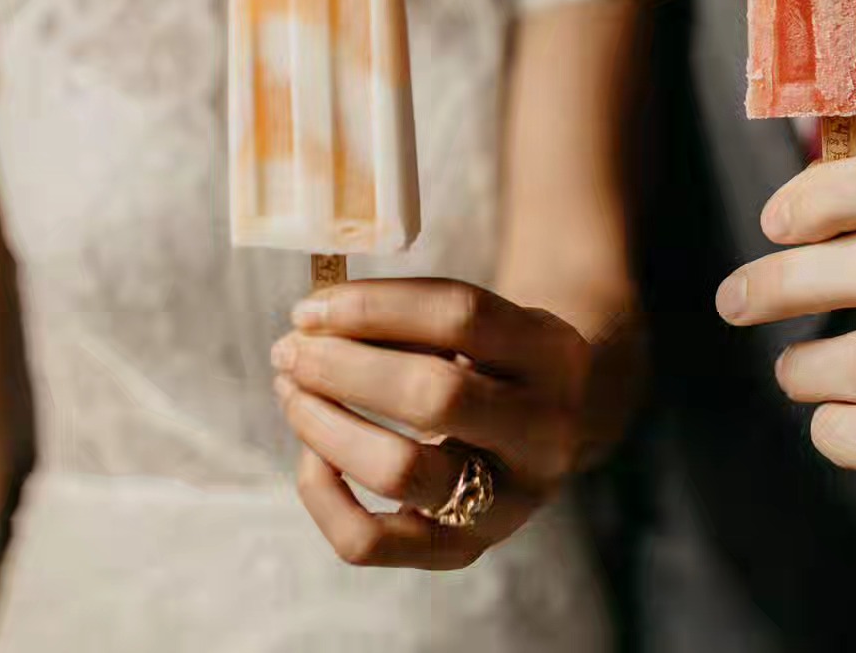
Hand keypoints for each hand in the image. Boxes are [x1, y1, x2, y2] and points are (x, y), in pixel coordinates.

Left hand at [271, 279, 590, 569]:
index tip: (311, 306)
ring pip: (400, 470)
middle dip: (343, 368)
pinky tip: (314, 454)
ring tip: (292, 391)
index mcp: (552, 354)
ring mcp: (508, 500)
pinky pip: (371, 540)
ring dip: (325, 426)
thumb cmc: (504, 356)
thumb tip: (317, 317)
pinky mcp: (465, 548)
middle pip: (434, 395)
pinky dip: (325, 495)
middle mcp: (543, 431)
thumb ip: (420, 315)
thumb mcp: (493, 320)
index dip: (375, 306)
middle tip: (289, 350)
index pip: (461, 317)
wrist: (566, 421)